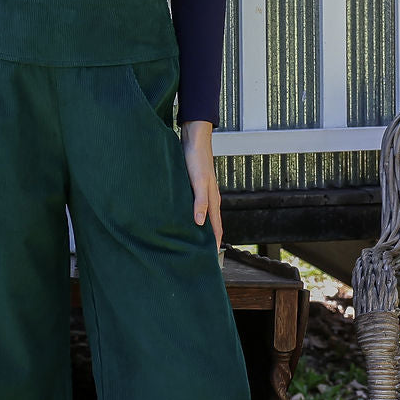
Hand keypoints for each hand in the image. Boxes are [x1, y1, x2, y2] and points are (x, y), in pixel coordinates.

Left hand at [179, 119, 221, 248]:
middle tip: (200, 256)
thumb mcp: (198, 182)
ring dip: (199, 229)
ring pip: (202, 216)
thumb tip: (200, 224)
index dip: (215, 244)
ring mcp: (202, 192)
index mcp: (213, 200)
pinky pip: (194, 206)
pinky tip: (182, 219)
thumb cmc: (196, 159)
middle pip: (211, 224)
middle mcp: (209, 198)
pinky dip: (191, 216)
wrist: (194, 138)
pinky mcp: (193, 186)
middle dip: (207, 240)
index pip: (216, 228)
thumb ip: (200, 202)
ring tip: (191, 242)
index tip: (211, 260)